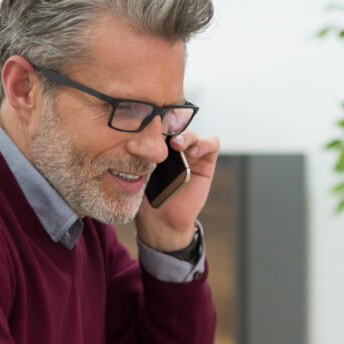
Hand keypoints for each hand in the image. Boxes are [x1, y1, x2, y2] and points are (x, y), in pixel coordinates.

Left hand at [135, 132, 219, 251]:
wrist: (162, 220)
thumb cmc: (147, 198)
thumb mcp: (137, 173)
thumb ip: (138, 156)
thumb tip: (132, 138)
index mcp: (155, 145)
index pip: (157, 124)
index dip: (152, 124)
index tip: (143, 130)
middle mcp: (174, 146)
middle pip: (175, 125)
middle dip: (169, 126)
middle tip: (160, 133)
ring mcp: (191, 153)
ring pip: (191, 132)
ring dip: (185, 135)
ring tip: (177, 144)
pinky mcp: (206, 162)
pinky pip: (212, 144)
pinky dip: (205, 143)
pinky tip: (193, 151)